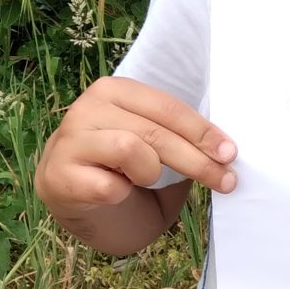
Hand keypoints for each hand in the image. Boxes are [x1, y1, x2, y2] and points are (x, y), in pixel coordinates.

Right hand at [35, 77, 236, 221]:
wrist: (73, 198)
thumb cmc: (122, 169)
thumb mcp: (151, 143)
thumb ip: (178, 137)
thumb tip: (225, 150)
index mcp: (114, 90)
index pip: (168, 108)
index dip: (203, 131)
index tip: (230, 153)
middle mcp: (87, 108)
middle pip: (156, 132)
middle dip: (197, 160)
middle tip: (225, 181)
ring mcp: (70, 140)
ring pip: (132, 149)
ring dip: (150, 173)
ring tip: (143, 180)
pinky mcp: (59, 175)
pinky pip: (108, 186)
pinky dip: (122, 193)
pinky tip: (117, 192)